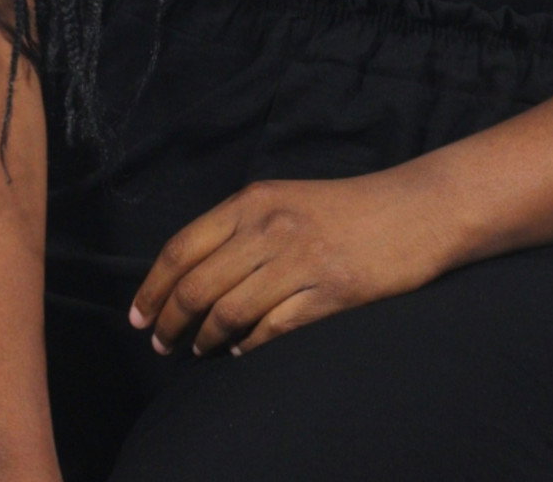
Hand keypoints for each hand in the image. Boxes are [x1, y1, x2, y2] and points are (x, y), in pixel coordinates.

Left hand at [128, 166, 452, 357]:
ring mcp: (300, 261)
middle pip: (197, 286)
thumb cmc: (346, 207)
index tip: (137, 317)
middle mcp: (270, 228)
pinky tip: (242, 352)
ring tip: (200, 350)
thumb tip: (191, 274)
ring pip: (228, 313)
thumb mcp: (286, 199)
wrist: (416, 209)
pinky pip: (272, 330)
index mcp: (254, 201)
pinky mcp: (330, 294)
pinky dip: (249, 347)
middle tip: (162, 345)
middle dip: (169, 323)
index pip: (182, 248)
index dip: (152, 288)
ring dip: (205, 340)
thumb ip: (242, 228)